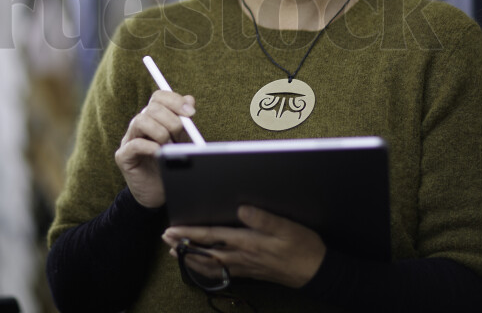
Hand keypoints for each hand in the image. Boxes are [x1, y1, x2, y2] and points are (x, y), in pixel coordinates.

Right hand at [114, 91, 195, 207]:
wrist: (159, 192)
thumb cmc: (170, 163)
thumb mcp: (182, 140)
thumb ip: (184, 120)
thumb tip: (189, 99)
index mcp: (153, 118)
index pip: (158, 97)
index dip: (174, 100)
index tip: (190, 113)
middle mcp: (138, 125)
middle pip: (152, 108)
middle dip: (171, 120)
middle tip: (180, 135)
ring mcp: (129, 139)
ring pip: (140, 121)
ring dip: (160, 132)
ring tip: (168, 146)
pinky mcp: (123, 157)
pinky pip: (134, 144)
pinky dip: (150, 147)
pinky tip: (159, 153)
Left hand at [162, 206, 325, 287]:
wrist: (316, 271)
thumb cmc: (303, 246)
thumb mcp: (286, 226)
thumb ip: (262, 217)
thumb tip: (241, 208)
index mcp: (248, 241)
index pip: (212, 236)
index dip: (190, 233)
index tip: (173, 229)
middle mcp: (242, 256)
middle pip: (205, 251)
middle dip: (183, 245)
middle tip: (166, 239)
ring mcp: (244, 266)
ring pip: (210, 265)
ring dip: (191, 258)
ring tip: (175, 253)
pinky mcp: (250, 272)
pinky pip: (221, 273)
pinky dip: (206, 269)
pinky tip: (202, 266)